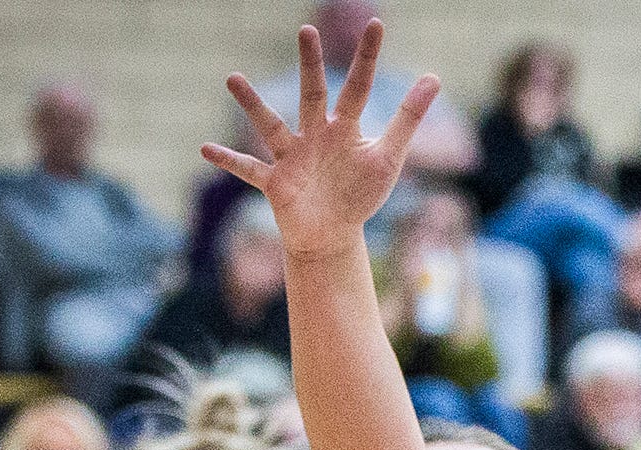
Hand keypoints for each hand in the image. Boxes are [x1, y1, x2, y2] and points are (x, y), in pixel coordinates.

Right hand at [204, 22, 440, 260]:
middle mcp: (314, 136)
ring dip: (253, 105)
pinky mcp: (276, 184)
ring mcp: (292, 158)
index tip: (376, 24)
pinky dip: (229, 161)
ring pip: (271, 126)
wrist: (332, 234)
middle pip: (313, 95)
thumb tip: (435, 77)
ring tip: (232, 77)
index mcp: (343, 128)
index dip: (368, 59)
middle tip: (308, 30)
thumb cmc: (360, 194)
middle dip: (311, 65)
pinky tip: (205, 149)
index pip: (358, 87)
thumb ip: (408, 118)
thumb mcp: (389, 157)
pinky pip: (248, 169)